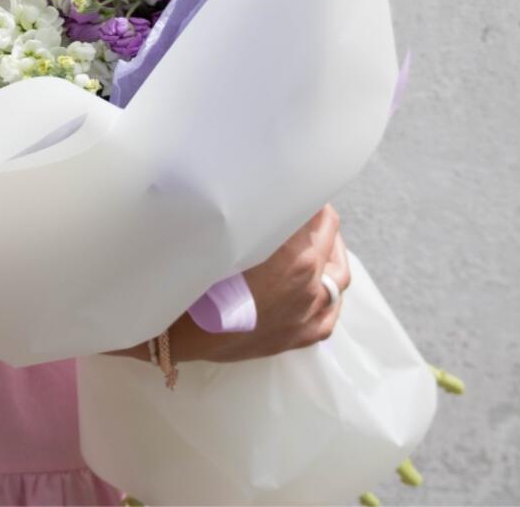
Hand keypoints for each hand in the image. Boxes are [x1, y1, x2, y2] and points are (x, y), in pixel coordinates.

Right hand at [111, 205, 350, 363]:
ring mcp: (309, 312)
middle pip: (329, 234)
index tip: (293, 185)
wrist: (182, 332)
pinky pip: (330, 313)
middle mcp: (309, 282)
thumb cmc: (196, 279)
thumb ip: (255, 214)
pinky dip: (329, 293)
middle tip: (300, 205)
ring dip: (330, 250)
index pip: (315, 210)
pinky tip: (321, 284)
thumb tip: (262, 191)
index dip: (304, 194)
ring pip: (338, 273)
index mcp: (295, 254)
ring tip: (318, 239)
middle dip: (316, 216)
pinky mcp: (302, 335)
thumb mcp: (226, 234)